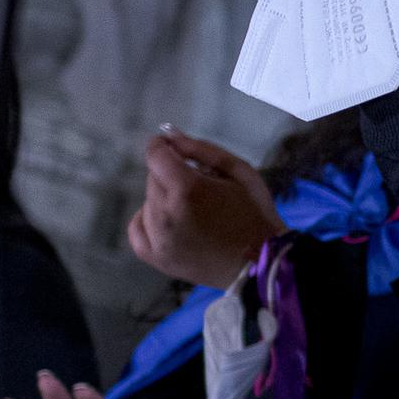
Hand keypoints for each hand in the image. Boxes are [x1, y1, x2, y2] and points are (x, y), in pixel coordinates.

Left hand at [128, 127, 285, 288]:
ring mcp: (158, 238)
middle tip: (202, 191)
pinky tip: (172, 222)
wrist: (261, 263)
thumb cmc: (255, 215)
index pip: (156, 155)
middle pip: (154, 178)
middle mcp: (166, 213)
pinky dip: (149, 220)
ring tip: (195, 212)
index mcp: (188, 189)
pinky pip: (137, 227)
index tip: (171, 147)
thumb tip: (170, 135)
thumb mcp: (240, 172)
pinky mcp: (156, 256)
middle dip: (173, 177)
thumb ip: (202, 150)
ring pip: (148, 201)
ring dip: (166, 200)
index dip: (162, 146)